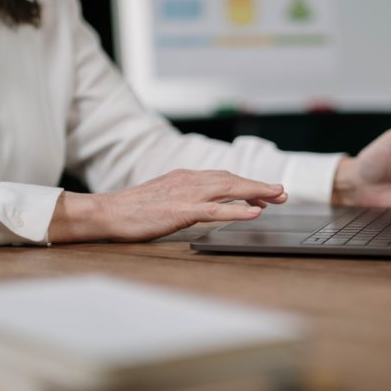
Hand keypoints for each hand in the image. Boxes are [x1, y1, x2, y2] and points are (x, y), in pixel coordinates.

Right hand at [48, 169, 286, 242]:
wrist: (108, 212)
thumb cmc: (134, 209)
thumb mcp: (165, 196)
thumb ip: (187, 197)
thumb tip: (208, 204)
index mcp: (186, 177)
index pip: (224, 178)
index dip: (248, 184)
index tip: (266, 192)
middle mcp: (189, 181)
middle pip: (232, 180)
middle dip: (260, 186)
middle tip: (282, 193)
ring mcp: (185, 194)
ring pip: (229, 189)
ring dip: (256, 192)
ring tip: (277, 197)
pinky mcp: (180, 210)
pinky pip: (215, 210)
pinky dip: (237, 210)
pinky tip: (255, 212)